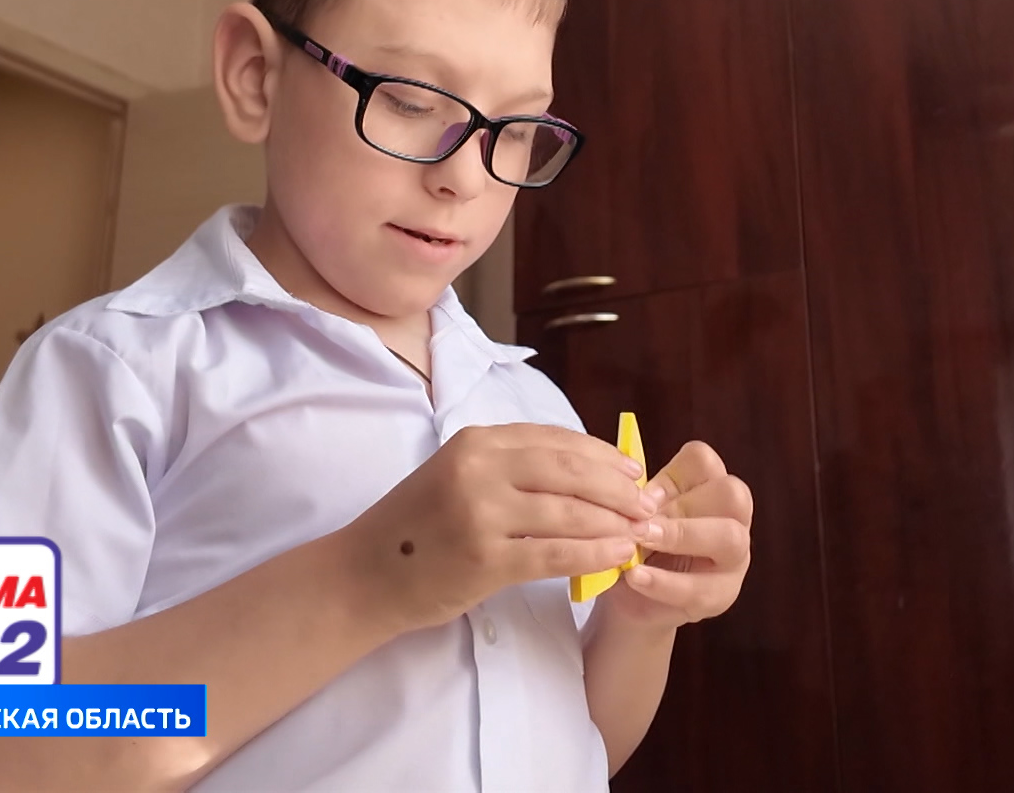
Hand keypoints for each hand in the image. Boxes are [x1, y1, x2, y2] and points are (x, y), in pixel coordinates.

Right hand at [341, 423, 655, 633]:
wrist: (365, 574)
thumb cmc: (417, 526)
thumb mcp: (457, 475)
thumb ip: (511, 467)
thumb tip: (585, 471)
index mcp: (475, 441)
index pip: (555, 439)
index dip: (602, 455)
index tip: (632, 471)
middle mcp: (478, 469)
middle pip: (571, 471)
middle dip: (618, 488)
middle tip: (648, 505)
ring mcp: (481, 513)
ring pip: (570, 512)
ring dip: (615, 523)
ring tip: (642, 533)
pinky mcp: (484, 559)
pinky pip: (555, 553)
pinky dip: (594, 553)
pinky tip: (617, 556)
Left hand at [604, 441, 752, 629]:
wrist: (630, 599)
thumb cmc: (635, 546)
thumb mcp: (636, 516)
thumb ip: (641, 503)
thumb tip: (640, 498)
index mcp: (708, 487)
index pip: (704, 460)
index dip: (671, 473)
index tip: (641, 495)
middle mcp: (732, 517)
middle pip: (732, 492)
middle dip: (683, 505)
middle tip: (641, 522)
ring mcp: (734, 558)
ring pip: (730, 536)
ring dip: (680, 537)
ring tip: (640, 543)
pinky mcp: (722, 595)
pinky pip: (700, 587)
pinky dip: (662, 581)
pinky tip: (634, 576)